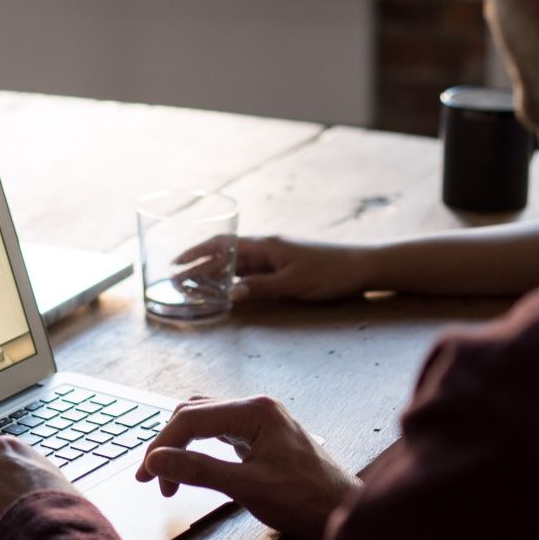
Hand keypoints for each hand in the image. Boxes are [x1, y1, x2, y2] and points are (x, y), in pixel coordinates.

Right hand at [135, 396, 358, 537]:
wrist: (343, 512)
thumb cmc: (307, 499)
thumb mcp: (247, 487)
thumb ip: (199, 470)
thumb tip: (157, 460)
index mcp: (255, 411)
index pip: (191, 418)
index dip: (163, 445)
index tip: (147, 474)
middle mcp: (257, 407)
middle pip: (194, 414)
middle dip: (168, 445)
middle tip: (152, 478)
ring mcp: (260, 420)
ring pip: (205, 421)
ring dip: (182, 445)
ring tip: (168, 476)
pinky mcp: (262, 435)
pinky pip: (220, 431)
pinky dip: (200, 448)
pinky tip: (194, 465)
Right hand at [176, 236, 371, 301]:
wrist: (362, 267)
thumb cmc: (329, 273)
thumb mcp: (293, 283)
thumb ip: (261, 287)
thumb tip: (230, 293)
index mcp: (266, 245)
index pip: (223, 245)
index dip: (197, 253)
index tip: (176, 263)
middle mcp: (267, 248)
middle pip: (226, 254)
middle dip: (200, 265)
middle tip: (177, 280)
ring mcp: (275, 257)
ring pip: (237, 264)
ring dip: (216, 273)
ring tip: (195, 287)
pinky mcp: (284, 267)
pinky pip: (252, 272)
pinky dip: (236, 280)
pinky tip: (227, 290)